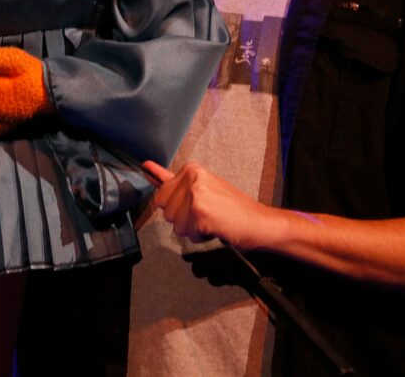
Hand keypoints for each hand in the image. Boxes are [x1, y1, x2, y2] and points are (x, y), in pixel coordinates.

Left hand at [143, 160, 275, 249]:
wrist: (259, 222)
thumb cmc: (232, 208)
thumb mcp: (202, 187)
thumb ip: (171, 180)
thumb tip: (145, 166)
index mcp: (191, 169)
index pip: (162, 195)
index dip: (178, 207)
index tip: (197, 205)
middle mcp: (192, 177)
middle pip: (166, 211)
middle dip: (183, 219)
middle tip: (207, 214)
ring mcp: (196, 194)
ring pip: (176, 225)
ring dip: (192, 229)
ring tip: (212, 220)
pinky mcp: (200, 213)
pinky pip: (188, 234)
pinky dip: (201, 237)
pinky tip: (216, 228)